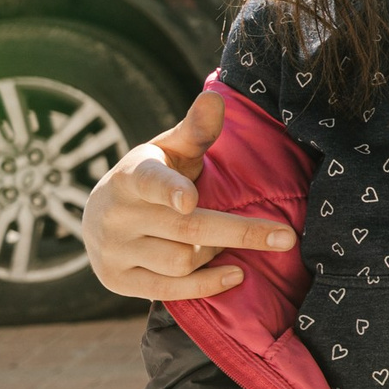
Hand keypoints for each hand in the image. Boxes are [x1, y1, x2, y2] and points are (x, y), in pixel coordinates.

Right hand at [80, 92, 295, 299]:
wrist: (101, 214)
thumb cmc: (152, 176)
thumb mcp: (169, 149)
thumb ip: (196, 130)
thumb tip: (215, 98)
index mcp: (132, 175)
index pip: (151, 182)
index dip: (170, 191)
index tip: (189, 201)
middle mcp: (117, 214)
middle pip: (187, 229)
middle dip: (241, 233)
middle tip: (287, 237)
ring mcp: (113, 250)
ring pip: (181, 262)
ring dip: (215, 254)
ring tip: (225, 243)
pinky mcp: (117, 280)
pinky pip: (168, 290)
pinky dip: (205, 286)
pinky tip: (236, 275)